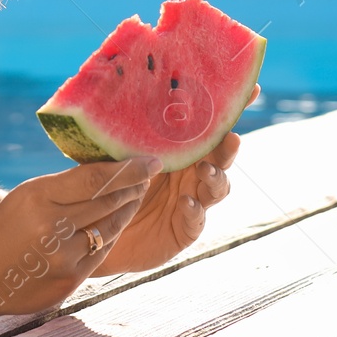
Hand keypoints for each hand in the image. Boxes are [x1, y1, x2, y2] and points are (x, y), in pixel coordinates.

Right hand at [0, 156, 156, 324]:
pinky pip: (102, 254)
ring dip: (127, 212)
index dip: (129, 169)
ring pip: (111, 230)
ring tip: (135, 197)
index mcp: (38, 198)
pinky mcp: (69, 282)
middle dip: (134, 188)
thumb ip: (65, 188)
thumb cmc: (1, 229)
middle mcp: (53, 228)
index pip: (96, 179)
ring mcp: (63, 259)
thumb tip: (111, 175)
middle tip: (148, 176)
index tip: (151, 161)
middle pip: (110, 203)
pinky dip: (110, 238)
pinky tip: (114, 226)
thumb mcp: (26, 196)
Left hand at [89, 127, 243, 276]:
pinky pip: (197, 220)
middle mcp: (189, 178)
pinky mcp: (185, 230)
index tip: (235, 102)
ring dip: (215, 178)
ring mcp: (192, 203)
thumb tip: (129, 112)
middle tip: (231, 138)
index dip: (217, 123)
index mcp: (176, 156)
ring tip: (204, 170)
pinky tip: (187, 202)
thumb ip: (130, 144)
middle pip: (218, 160)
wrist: (100, 234)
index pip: (201, 136)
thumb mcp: (119, 163)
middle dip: (227, 150)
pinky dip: (194, 210)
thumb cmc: (110, 190)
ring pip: (217, 189)